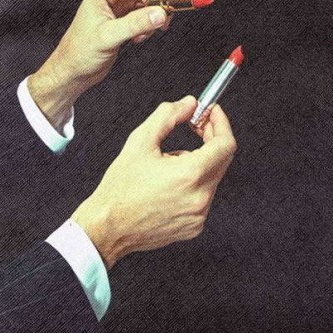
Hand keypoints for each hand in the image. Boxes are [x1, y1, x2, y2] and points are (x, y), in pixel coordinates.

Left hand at [28, 0, 176, 127]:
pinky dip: (151, 24)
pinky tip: (140, 38)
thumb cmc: (79, 51)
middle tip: (166, 16)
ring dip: (158, 14)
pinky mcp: (127, 17)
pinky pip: (148, 13)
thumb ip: (135, 24)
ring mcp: (121, 4)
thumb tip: (160, 14)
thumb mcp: (108, 36)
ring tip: (149, 32)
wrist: (73, 70)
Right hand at [72, 96, 236, 268]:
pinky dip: (194, 183)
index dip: (220, 123)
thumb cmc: (120, 190)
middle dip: (211, 137)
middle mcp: (200, 197)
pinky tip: (171, 182)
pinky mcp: (195, 226)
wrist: (107, 228)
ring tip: (169, 162)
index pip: (226, 144)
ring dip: (199, 161)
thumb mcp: (140, 142)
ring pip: (212, 177)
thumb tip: (189, 104)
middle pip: (222, 159)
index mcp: (190, 175)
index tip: (211, 113)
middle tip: (195, 125)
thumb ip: (168, 115)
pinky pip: (204, 196)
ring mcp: (199, 215)